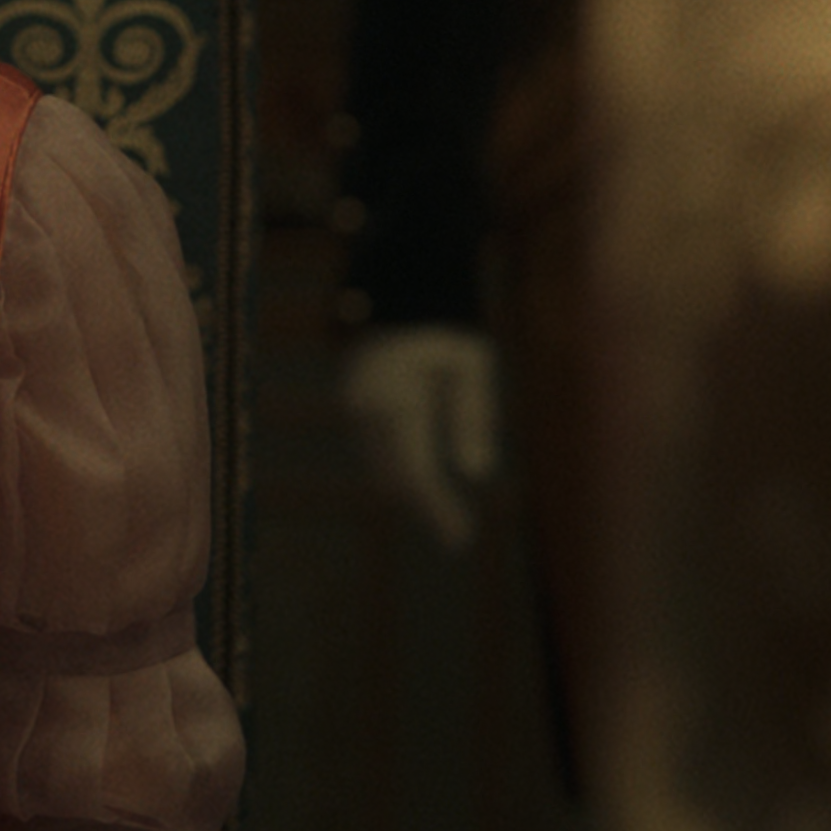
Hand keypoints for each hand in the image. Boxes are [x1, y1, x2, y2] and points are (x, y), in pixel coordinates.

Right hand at [341, 324, 498, 554]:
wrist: (396, 291)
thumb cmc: (444, 328)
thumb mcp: (472, 364)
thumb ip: (474, 415)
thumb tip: (477, 473)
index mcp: (397, 399)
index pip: (415, 470)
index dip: (436, 509)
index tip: (461, 539)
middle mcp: (366, 409)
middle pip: (392, 477)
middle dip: (425, 507)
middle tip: (458, 536)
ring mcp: (353, 408)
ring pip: (380, 467)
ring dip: (411, 492)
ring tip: (447, 516)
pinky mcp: (352, 408)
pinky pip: (375, 451)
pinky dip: (398, 470)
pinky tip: (425, 485)